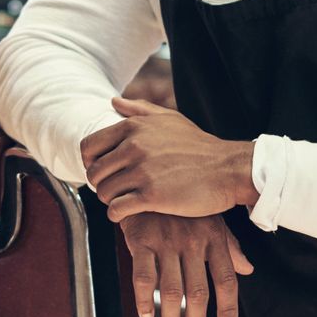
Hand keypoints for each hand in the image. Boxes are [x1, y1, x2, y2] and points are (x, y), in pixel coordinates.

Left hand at [83, 97, 259, 221]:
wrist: (227, 169)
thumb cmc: (198, 145)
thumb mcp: (170, 118)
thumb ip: (139, 109)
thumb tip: (113, 101)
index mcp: (133, 127)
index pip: (89, 146)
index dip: (90, 162)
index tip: (103, 171)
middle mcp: (134, 146)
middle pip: (95, 172)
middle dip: (100, 184)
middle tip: (115, 190)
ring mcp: (142, 171)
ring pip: (104, 192)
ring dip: (110, 200)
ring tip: (124, 201)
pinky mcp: (152, 196)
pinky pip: (117, 209)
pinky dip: (117, 214)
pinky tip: (127, 213)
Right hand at [120, 213, 253, 316]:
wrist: (147, 178)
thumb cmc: (181, 204)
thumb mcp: (210, 220)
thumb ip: (229, 247)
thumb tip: (248, 270)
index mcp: (214, 237)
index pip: (226, 280)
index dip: (228, 309)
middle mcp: (193, 241)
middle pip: (199, 291)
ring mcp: (167, 241)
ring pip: (173, 290)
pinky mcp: (142, 241)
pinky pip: (144, 278)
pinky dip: (145, 301)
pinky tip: (147, 316)